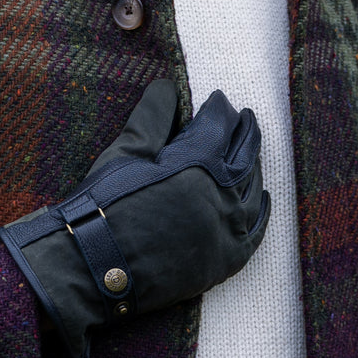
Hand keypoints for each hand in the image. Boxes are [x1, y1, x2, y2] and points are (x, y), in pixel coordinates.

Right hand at [0, 80, 270, 357]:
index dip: (219, 108)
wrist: (95, 269)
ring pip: (253, 190)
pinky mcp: (225, 261)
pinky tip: (263, 198)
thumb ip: (152, 117)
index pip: (220, 125)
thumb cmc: (104, 206)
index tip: (217, 100)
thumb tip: (167, 87)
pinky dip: (262, 211)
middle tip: (244, 117)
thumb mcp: (125, 153)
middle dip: (244, 132)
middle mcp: (221, 196)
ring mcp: (226, 230)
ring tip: (250, 152)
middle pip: (245, 154)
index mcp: (197, 163)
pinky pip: (255, 232)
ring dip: (254, 166)